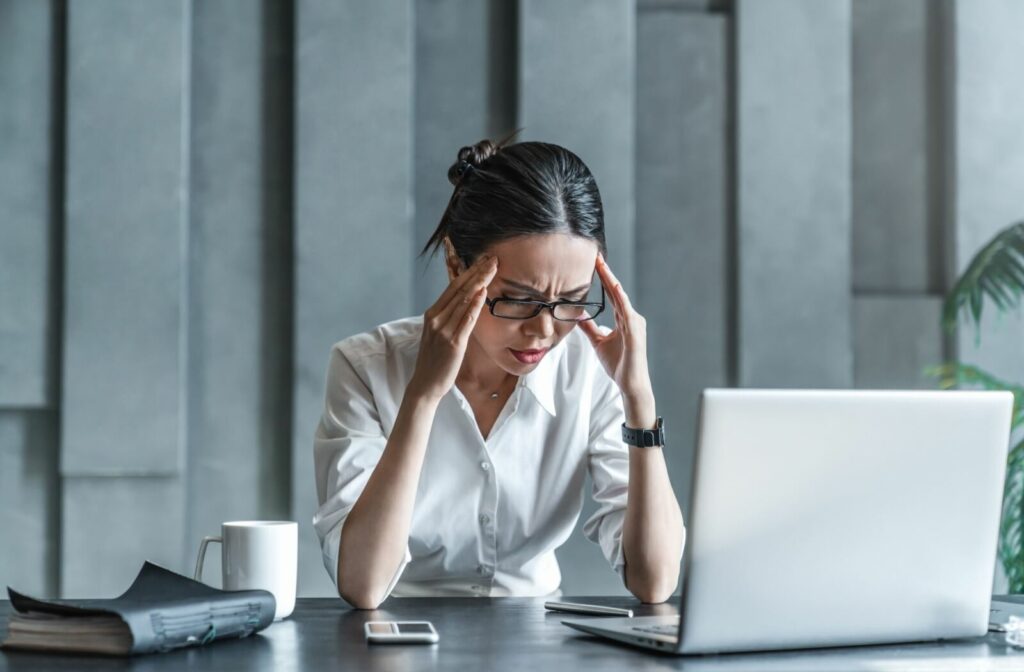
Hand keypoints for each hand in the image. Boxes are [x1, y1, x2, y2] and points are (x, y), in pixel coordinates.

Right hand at [408, 254, 497, 403]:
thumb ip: (450, 317)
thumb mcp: (439, 333)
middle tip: (493, 257)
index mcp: (432, 314)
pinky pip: (466, 320)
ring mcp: (443, 330)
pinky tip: (483, 293)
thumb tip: (466, 303)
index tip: (483, 260)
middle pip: (459, 289)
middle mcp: (436, 318)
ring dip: (480, 282)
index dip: (469, 272)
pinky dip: (475, 305)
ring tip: (493, 268)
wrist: (425, 384)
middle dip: (477, 271)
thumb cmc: (435, 359)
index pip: (453, 287)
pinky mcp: (453, 343)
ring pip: (463, 300)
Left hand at [578, 252, 654, 407]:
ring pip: (620, 296)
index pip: (611, 294)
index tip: (594, 264)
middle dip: (606, 273)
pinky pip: (626, 310)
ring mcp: (635, 323)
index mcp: (623, 319)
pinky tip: (613, 286)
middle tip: (596, 256)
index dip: (603, 279)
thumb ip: (590, 328)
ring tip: (601, 265)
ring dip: (611, 280)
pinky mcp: (635, 331)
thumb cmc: (619, 364)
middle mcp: (631, 317)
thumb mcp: (599, 342)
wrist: (630, 383)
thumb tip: (578, 316)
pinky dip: (619, 297)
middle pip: (616, 291)